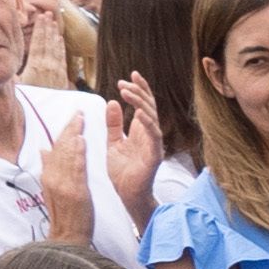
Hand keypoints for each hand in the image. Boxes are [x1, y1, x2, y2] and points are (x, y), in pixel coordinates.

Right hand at [33, 111, 95, 242]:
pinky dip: (78, 154)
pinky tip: (82, 141)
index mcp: (49, 176)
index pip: (55, 149)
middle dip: (69, 129)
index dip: (64, 133)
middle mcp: (52, 178)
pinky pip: (75, 169)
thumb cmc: (67, 216)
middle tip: (79, 113)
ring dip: (73, 136)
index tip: (72, 119)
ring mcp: (62, 185)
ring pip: (66, 155)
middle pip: (60, 148)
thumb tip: (43, 150)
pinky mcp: (74, 192)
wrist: (68, 238)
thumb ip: (50, 169)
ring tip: (80, 121)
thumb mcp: (55, 190)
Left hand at [101, 77, 165, 221]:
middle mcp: (150, 134)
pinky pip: (154, 135)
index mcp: (141, 130)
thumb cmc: (123, 171)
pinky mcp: (154, 155)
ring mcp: (154, 143)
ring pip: (151, 117)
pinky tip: (138, 112)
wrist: (127, 193)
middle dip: (137, 92)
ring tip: (127, 92)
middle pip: (149, 106)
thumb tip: (113, 102)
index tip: (130, 75)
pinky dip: (147, 123)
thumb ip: (114, 124)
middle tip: (123, 83)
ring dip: (140, 102)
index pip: (144, 104)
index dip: (140, 89)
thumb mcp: (113, 142)